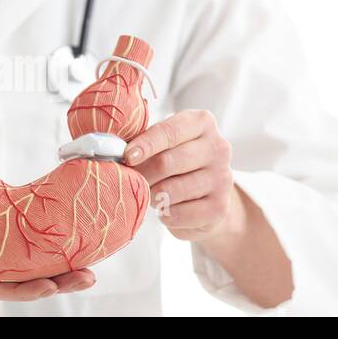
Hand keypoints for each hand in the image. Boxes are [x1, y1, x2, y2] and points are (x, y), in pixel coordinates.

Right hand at [0, 182, 96, 300]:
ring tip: (90, 272)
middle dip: (55, 283)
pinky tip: (80, 243)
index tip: (47, 287)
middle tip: (85, 277)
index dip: (20, 290)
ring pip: (32, 267)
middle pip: (21, 281)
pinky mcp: (4, 234)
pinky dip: (57, 250)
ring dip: (63, 271)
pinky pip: (32, 248)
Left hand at [124, 110, 246, 242]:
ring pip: (170, 191)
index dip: (145, 144)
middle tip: (134, 180)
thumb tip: (114, 151)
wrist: (207, 196)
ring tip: (154, 194)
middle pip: (166, 162)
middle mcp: (218, 147)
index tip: (127, 156)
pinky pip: (178, 214)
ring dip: (153, 196)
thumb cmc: (178, 162)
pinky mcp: (220, 207)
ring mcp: (223, 178)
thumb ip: (145, 141)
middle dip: (143, 174)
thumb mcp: (165, 143)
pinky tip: (169, 209)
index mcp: (202, 123)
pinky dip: (165, 215)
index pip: (169, 131)